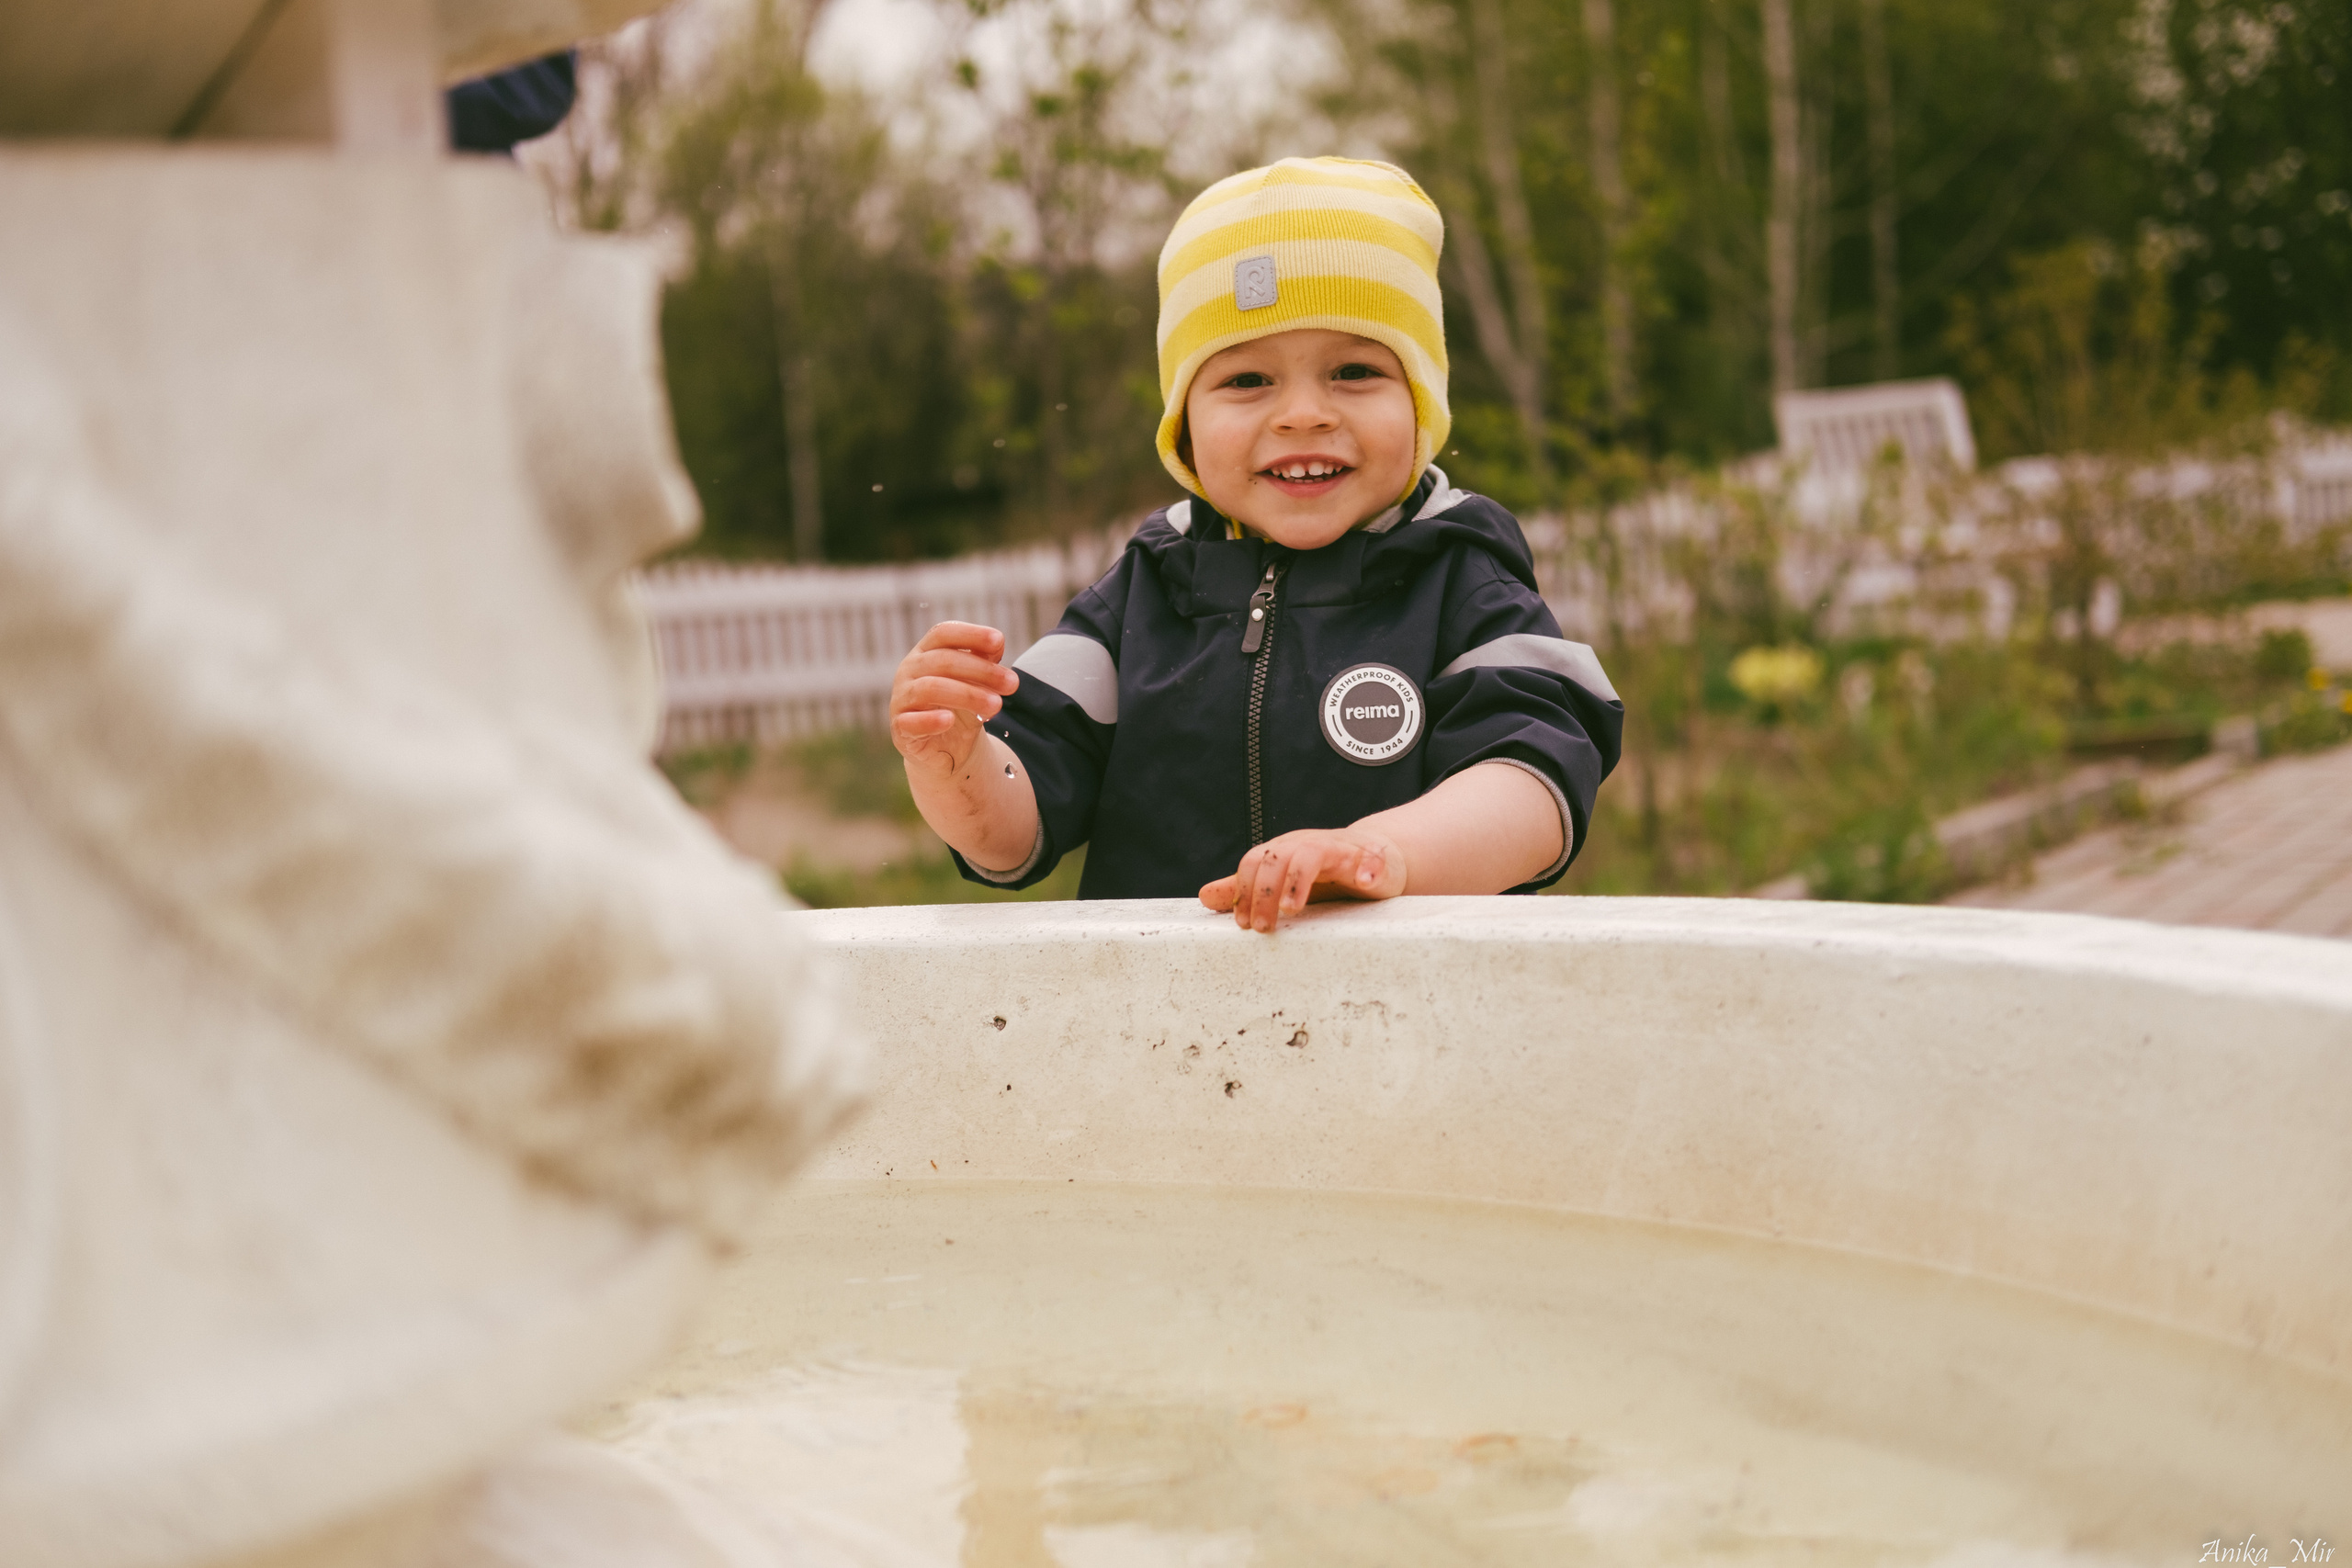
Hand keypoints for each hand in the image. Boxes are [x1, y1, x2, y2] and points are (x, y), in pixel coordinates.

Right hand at [891, 622, 1018, 775]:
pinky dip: (930, 720)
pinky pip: (910, 722)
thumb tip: (996, 644)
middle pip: (943, 660)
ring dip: (968, 695)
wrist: (947, 749)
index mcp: (926, 652)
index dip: (970, 634)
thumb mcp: (977, 683)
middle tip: (1012, 684)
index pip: (943, 633)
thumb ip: (985, 662)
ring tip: (997, 706)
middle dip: (982, 670)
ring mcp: (901, 698)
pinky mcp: (900, 729)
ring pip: (931, 688)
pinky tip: (950, 720)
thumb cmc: (962, 707)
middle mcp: (909, 670)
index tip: (999, 641)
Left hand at [1199, 826, 1407, 932]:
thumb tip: (1205, 896)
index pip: (1254, 861)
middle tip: (1262, 928)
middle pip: (1278, 857)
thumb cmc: (1324, 872)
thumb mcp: (1282, 881)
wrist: (1374, 856)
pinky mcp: (1370, 859)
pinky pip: (1368, 859)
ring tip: (1291, 909)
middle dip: (1264, 892)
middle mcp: (1307, 845)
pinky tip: (1362, 883)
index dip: (1244, 891)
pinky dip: (1365, 868)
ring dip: (1298, 880)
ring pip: (1313, 853)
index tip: (1243, 924)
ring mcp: (1339, 849)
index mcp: (1284, 850)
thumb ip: (1247, 888)